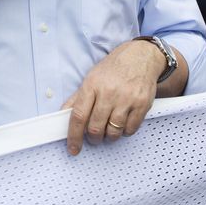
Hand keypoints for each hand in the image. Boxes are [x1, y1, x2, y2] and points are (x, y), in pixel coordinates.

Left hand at [61, 39, 161, 155]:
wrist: (141, 56)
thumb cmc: (114, 68)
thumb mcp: (92, 77)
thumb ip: (78, 98)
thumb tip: (63, 115)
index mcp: (92, 85)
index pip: (78, 116)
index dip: (74, 136)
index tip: (73, 148)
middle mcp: (109, 92)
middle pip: (95, 128)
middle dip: (93, 138)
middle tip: (95, 136)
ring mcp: (127, 99)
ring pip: (113, 132)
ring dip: (109, 136)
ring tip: (109, 128)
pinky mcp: (142, 104)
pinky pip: (130, 129)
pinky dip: (124, 132)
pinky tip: (123, 123)